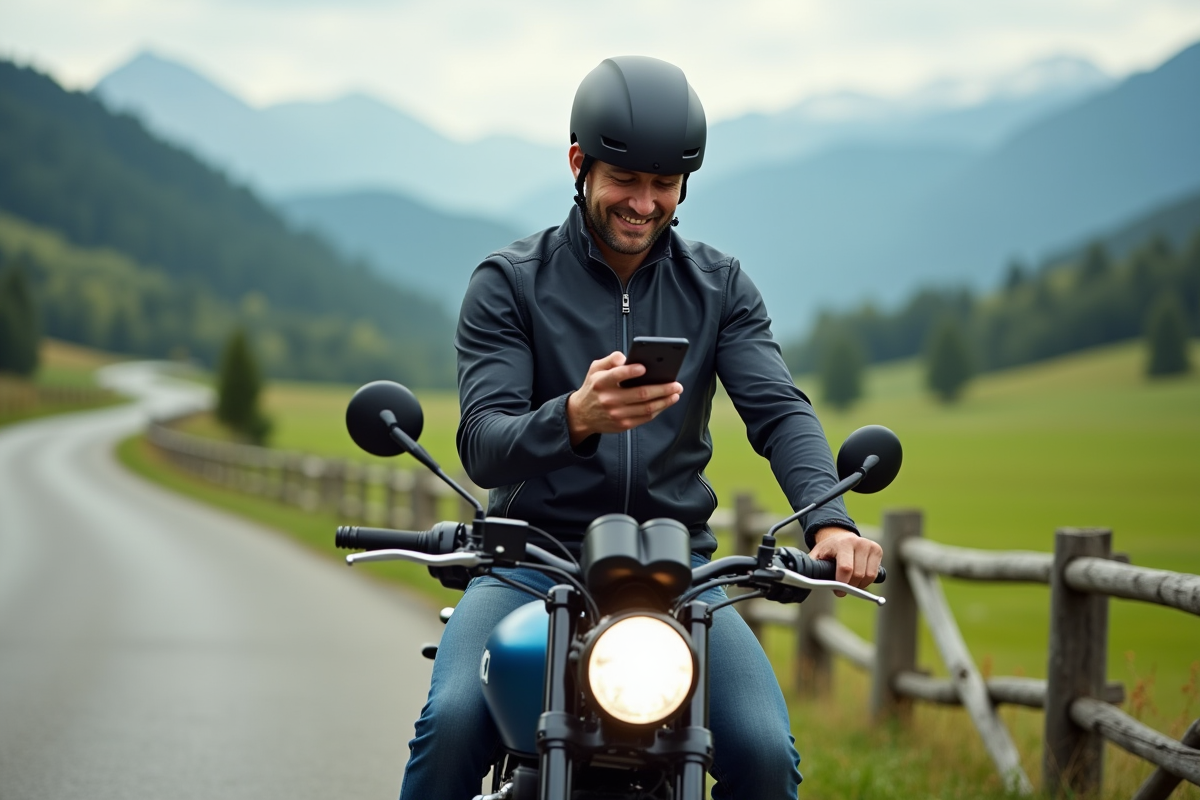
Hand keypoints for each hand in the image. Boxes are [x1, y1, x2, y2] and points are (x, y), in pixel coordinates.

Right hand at [566, 351, 682, 445]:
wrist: (582, 414)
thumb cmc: (593, 388)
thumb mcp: (595, 369)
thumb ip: (610, 359)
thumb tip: (625, 357)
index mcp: (601, 382)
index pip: (617, 375)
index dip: (631, 371)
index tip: (645, 368)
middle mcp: (609, 399)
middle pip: (640, 394)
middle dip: (662, 388)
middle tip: (676, 384)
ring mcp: (617, 414)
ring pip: (647, 408)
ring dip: (665, 401)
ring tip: (675, 393)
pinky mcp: (623, 424)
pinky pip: (645, 418)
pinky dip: (658, 410)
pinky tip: (666, 402)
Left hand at [809, 527, 882, 596]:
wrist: (840, 537)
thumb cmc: (828, 550)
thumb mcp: (817, 556)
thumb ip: (813, 567)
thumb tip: (805, 581)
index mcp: (842, 543)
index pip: (846, 568)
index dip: (842, 583)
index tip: (838, 591)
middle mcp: (858, 542)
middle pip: (858, 575)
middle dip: (850, 586)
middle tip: (843, 587)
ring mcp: (870, 545)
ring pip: (869, 577)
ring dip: (859, 584)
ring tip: (850, 581)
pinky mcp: (877, 550)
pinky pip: (875, 574)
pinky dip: (867, 580)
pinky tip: (859, 576)